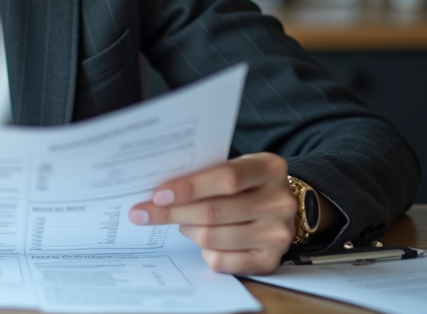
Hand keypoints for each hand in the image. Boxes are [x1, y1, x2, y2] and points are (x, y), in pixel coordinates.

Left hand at [128, 153, 295, 274]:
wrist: (283, 205)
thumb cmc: (248, 182)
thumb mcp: (236, 166)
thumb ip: (207, 173)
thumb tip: (158, 190)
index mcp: (270, 169)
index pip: (226, 179)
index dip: (189, 187)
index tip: (157, 195)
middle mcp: (279, 203)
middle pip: (214, 212)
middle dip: (173, 213)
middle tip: (143, 213)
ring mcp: (277, 235)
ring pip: (212, 238)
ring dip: (187, 230)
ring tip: (181, 221)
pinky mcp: (269, 261)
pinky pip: (221, 261)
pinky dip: (203, 251)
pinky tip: (201, 238)